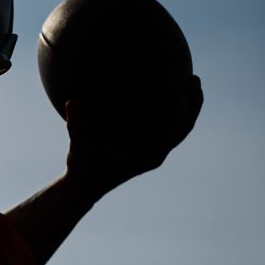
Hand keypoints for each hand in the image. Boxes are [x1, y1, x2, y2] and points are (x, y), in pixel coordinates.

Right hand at [64, 74, 203, 198]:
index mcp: (146, 157)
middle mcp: (155, 154)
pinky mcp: (150, 146)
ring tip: (189, 79)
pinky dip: (172, 109)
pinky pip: (167, 126)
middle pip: (183, 128)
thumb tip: (71, 103)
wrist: (86, 186)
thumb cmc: (83, 168)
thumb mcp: (77, 147)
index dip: (179, 117)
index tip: (182, 97)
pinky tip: (164, 87)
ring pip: (179, 127)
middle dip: (193, 105)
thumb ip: (76, 126)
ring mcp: (154, 150)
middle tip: (193, 79)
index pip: (171, 136)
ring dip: (188, 105)